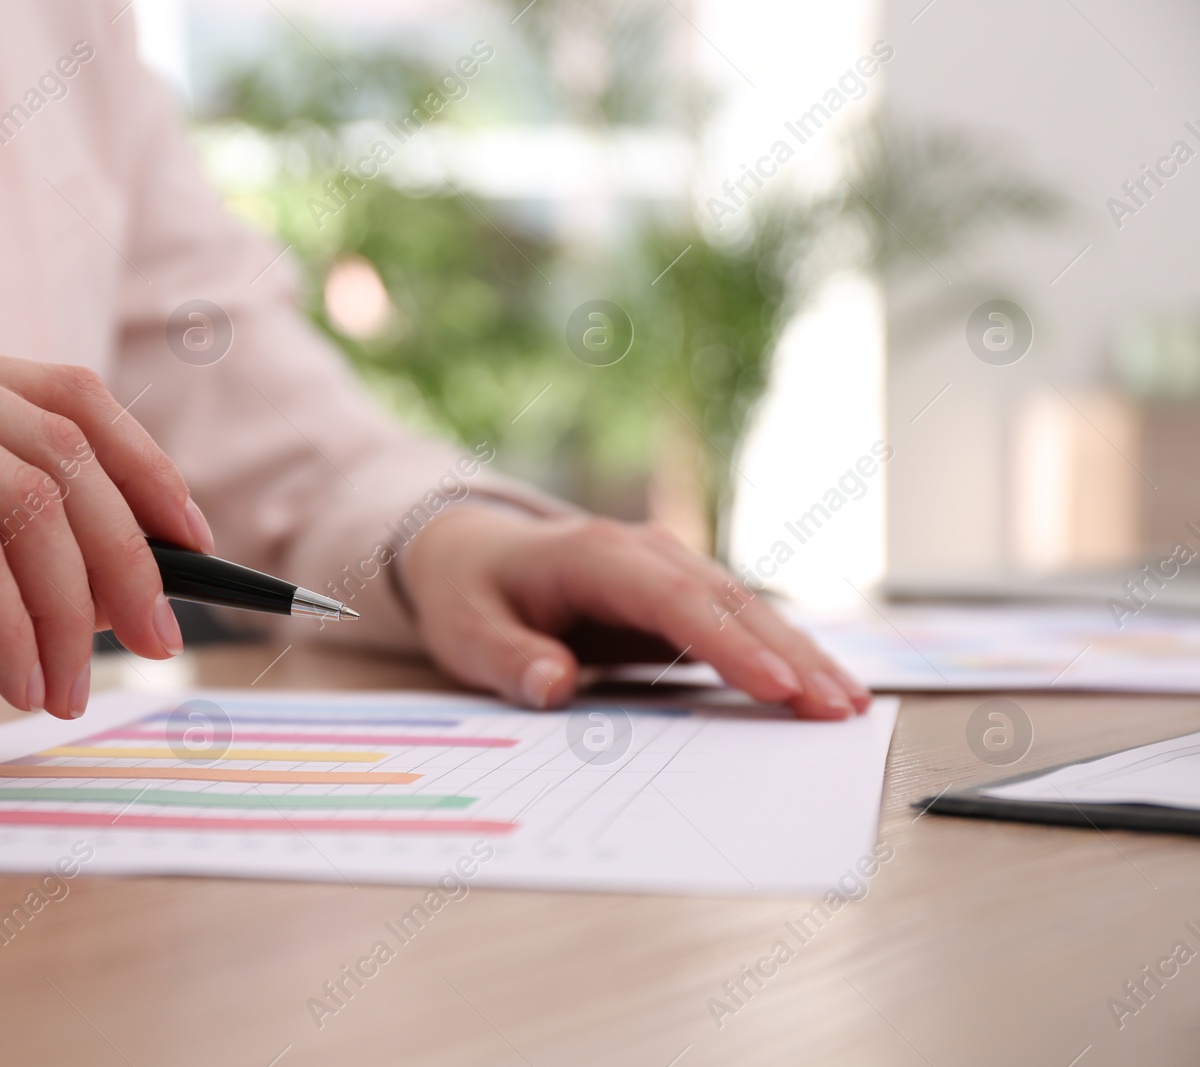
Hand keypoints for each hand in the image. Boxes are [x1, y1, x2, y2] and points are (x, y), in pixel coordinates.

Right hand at [0, 323, 211, 729]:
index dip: (145, 467)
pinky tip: (13, 681)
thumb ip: (2, 559)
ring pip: (27, 498)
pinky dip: (11, 625)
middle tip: (156, 640)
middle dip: (129, 554)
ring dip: (68, 610)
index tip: (193, 542)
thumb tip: (122, 583)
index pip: (63, 397)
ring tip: (65, 691)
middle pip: (63, 445)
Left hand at [401, 507, 871, 719]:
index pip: (676, 602)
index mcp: (597, 556)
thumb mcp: (466, 630)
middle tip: (841, 709)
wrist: (472, 552)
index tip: (778, 687)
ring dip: (801, 655)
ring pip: (748, 610)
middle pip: (730, 603)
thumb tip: (553, 687)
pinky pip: (738, 622)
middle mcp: (646, 552)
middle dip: (791, 655)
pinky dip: (782, 653)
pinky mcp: (679, 595)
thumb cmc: (471, 594)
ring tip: (850, 706)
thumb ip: (509, 660)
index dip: (730, 645)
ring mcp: (669, 569)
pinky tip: (821, 688)